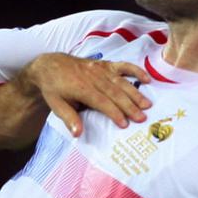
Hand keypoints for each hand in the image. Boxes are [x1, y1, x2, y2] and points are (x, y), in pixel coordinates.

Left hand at [15, 53, 150, 135]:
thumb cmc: (54, 88)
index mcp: (81, 88)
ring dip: (135, 93)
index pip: (101, 102)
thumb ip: (69, 118)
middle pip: (115, 93)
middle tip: (142, 118)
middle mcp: (93, 77)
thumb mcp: (56, 105)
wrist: (50, 65)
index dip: (114, 113)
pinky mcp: (104, 64)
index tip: (124, 124)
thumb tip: (77, 134)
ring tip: (147, 105)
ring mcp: (100, 69)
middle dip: (129, 106)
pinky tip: (147, 79)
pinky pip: (123, 66)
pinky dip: (136, 71)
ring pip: (121, 82)